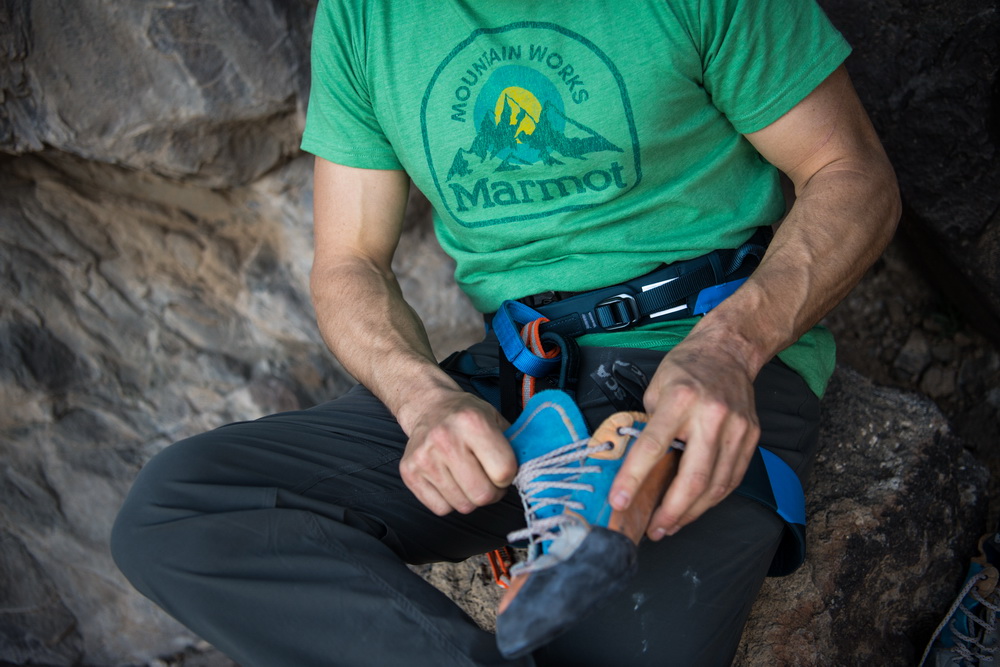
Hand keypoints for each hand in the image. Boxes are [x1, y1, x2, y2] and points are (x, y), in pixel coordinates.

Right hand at [399, 391, 515, 515]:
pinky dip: (450, 501)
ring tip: (468, 476)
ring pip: (463, 506)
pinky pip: (441, 509)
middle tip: (488, 478)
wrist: (428, 407)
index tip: (503, 467)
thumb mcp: (495, 419)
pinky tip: (450, 480)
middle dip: (492, 492)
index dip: (509, 475)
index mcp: (472, 423)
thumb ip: (514, 446)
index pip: (504, 472)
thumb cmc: (466, 416)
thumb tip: (532, 473)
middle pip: (483, 495)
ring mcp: (425, 458)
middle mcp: (445, 439)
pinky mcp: (410, 473)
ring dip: (471, 497)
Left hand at [609, 334, 760, 538]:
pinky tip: (694, 508)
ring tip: (670, 526)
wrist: (728, 351)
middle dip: (670, 512)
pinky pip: (732, 479)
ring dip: (691, 513)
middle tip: (653, 530)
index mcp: (680, 400)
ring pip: (716, 486)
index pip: (652, 446)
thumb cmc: (685, 369)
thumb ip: (648, 427)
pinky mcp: (751, 437)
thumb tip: (635, 468)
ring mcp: (737, 428)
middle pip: (692, 478)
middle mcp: (712, 416)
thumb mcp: (655, 389)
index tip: (618, 502)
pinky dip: (712, 499)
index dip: (633, 479)